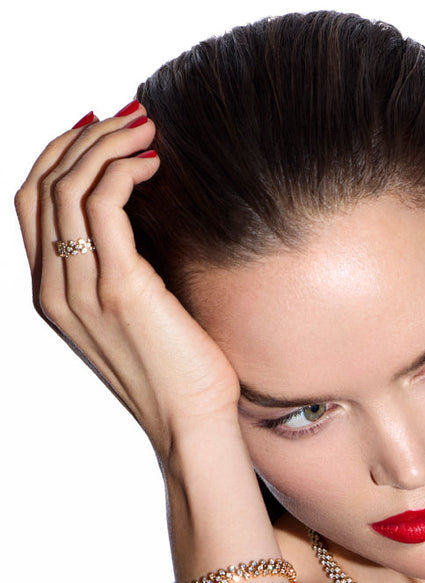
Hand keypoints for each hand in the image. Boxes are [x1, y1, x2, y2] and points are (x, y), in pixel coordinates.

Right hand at [15, 104, 241, 454]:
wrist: (193, 424)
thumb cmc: (182, 368)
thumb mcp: (143, 308)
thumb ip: (129, 262)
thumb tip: (147, 206)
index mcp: (52, 292)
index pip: (31, 200)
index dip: (59, 153)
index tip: (104, 127)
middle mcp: (53, 288)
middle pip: (40, 183)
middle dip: (83, 137)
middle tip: (132, 115)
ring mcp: (79, 289)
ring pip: (66, 186)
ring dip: (106, 144)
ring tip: (148, 128)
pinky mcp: (118, 289)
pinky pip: (102, 207)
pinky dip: (123, 171)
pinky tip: (155, 163)